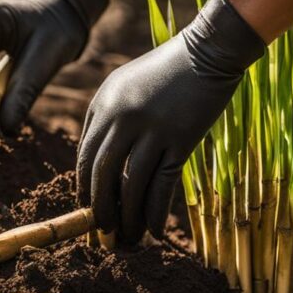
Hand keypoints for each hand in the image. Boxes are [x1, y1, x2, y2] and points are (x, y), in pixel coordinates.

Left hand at [77, 0, 265, 242]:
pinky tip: (153, 230)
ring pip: (131, 185)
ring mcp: (152, 130)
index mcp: (104, 105)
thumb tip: (96, 162)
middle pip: (103, 175)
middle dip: (100, 209)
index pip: (86, 157)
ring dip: (128, 217)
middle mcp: (123, 118)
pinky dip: (155, 212)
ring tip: (128, 239)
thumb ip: (106, 117)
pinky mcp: (181, 139)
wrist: (207, 53)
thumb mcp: (125, 84)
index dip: (84, 188)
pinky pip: (162, 184)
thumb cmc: (166, 71)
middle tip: (102, 233)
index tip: (87, 209)